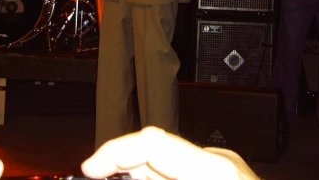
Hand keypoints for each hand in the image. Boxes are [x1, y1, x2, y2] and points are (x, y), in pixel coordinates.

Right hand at [81, 126, 259, 179]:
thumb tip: (123, 175)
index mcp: (212, 171)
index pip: (151, 142)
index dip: (113, 152)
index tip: (90, 169)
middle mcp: (219, 162)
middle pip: (155, 156)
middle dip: (129, 174)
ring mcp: (226, 167)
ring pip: (168, 168)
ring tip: (130, 179)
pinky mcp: (228, 175)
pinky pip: (184, 175)